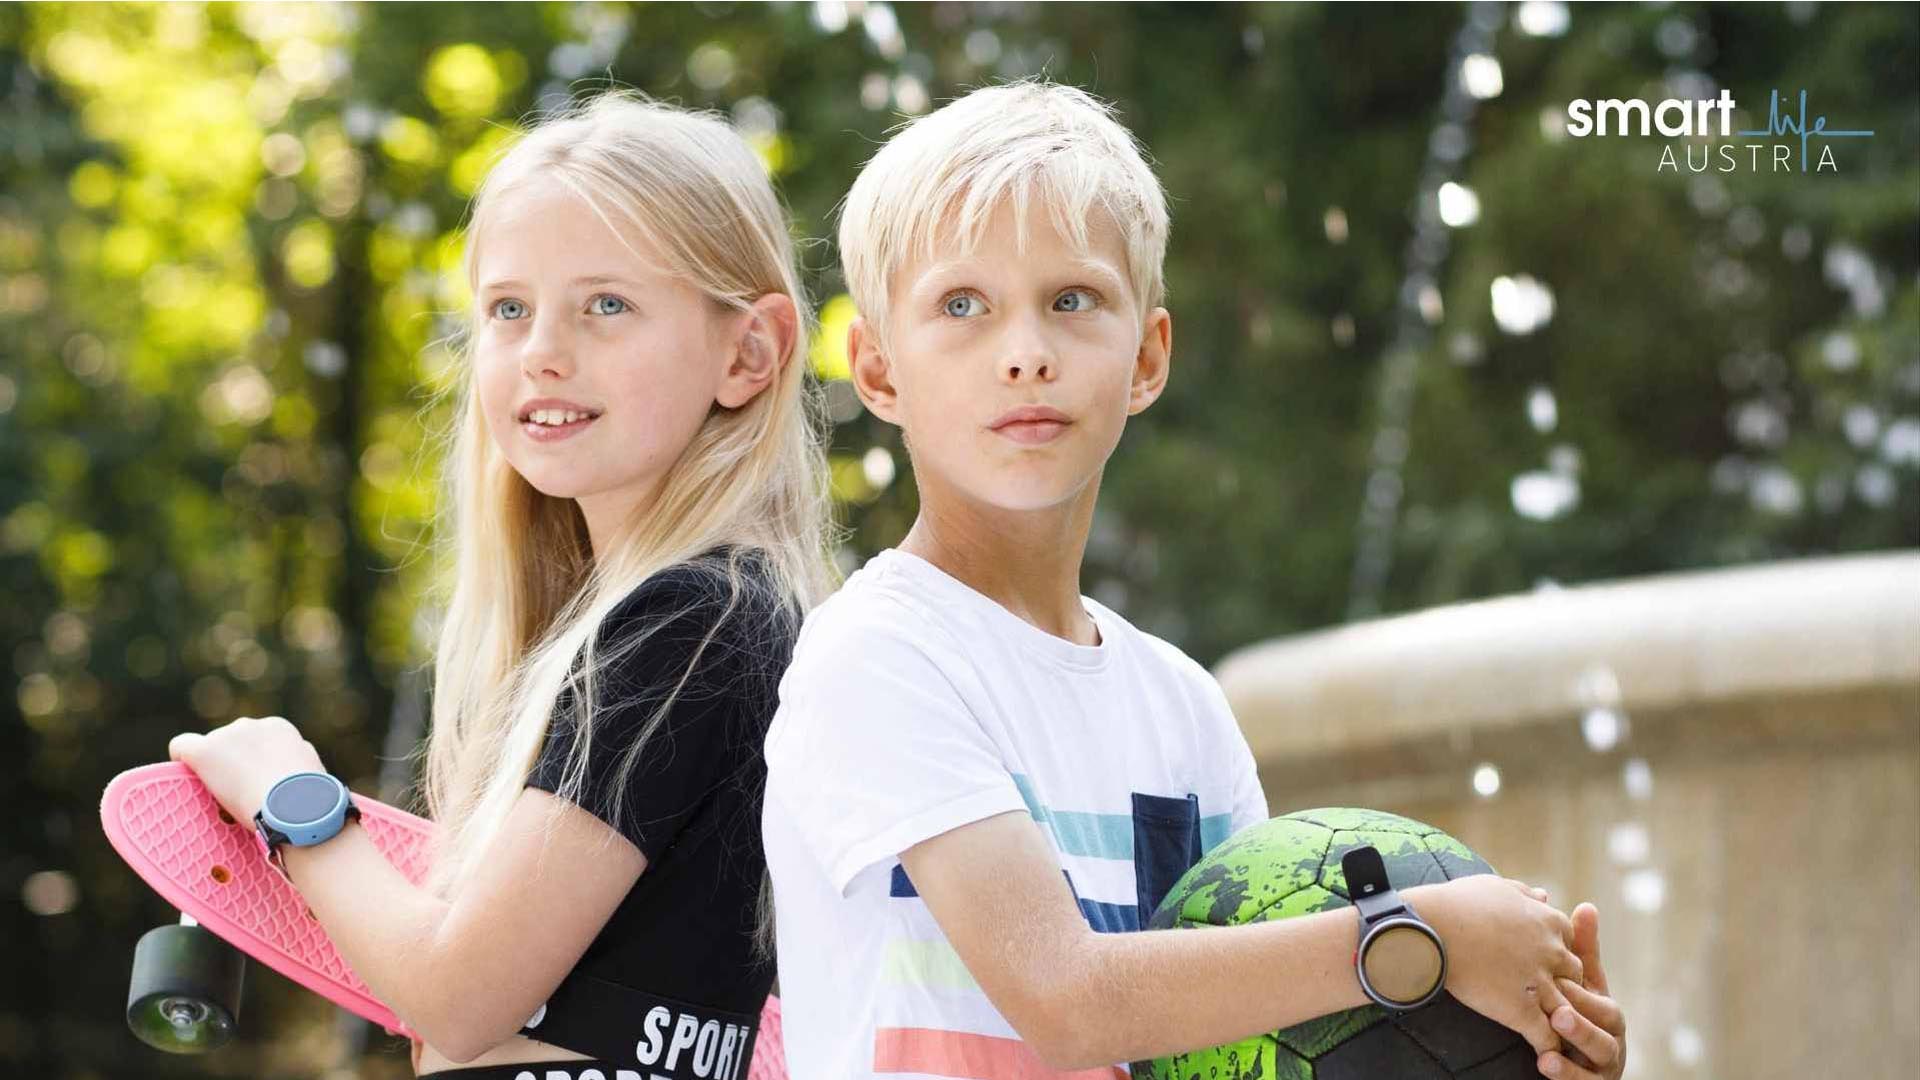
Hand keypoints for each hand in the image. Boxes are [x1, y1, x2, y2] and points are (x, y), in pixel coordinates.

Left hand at [168, 715, 325, 823]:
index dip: (254, 758)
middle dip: (234, 761)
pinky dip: (182, 759)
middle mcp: (251, 726)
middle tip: (240, 791)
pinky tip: (181, 774)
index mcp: (279, 729)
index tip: (258, 778)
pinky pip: (182, 747)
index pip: (257, 737)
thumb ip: (297, 765)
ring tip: (222, 795)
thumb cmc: (309, 796)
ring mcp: (226, 737)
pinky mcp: (204, 751)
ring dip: (215, 766)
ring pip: (211, 748)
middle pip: (232, 741)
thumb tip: (294, 774)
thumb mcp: (312, 772)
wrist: (293, 805)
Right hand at [1407, 875, 1582, 1056]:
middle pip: (1574, 975)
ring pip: (1567, 1009)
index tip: (1543, 962)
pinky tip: (1543, 1053)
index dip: (1556, 954)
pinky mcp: (1522, 1011)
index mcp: (1548, 921)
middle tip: (1548, 996)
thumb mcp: (1497, 887)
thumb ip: (1525, 894)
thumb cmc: (1457, 903)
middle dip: (1564, 985)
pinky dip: (1548, 1047)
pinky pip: (1547, 1036)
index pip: (1569, 942)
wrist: (1431, 928)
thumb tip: (1543, 896)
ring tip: (1556, 1032)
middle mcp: (1552, 952)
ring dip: (1562, 1021)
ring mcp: (1540, 983)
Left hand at [1539, 902, 1625, 1079]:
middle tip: (1558, 1003)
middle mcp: (1612, 1036)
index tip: (1558, 975)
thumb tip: (1586, 905)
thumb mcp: (1579, 987)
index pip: (1598, 992)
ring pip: (1600, 1051)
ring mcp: (1604, 1064)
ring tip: (1556, 1027)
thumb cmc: (1577, 1017)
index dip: (1581, 984)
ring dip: (1579, 1039)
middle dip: (1583, 1009)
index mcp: (1606, 1008)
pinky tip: (1545, 1063)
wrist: (1571, 1066)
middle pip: (1606, 1021)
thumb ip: (1582, 953)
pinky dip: (1567, 1073)